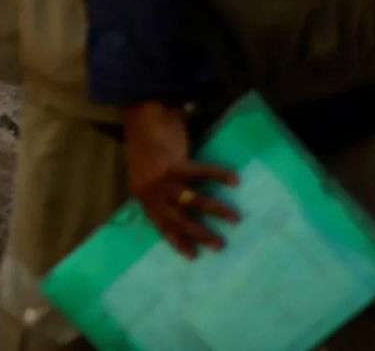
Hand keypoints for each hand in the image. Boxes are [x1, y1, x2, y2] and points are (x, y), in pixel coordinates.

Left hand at [121, 101, 238, 257]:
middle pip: (176, 219)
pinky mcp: (174, 164)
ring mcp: (162, 179)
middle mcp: (151, 191)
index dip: (175, 240)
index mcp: (143, 195)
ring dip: (215, 210)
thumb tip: (179, 207)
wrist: (139, 117)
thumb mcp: (146, 173)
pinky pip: (201, 173)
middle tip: (219, 245)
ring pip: (191, 201)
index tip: (192, 256)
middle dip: (198, 234)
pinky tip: (234, 179)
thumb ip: (159, 190)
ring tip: (235, 218)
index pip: (160, 224)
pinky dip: (219, 175)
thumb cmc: (144, 145)